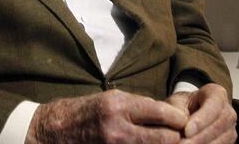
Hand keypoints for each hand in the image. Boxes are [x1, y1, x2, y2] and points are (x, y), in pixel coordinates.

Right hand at [27, 89, 187, 143]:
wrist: (55, 132)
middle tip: (179, 135)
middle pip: (166, 139)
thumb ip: (139, 106)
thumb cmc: (85, 111)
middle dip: (176, 137)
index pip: (162, 114)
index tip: (182, 119)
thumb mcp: (111, 99)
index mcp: (119, 106)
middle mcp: (119, 129)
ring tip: (164, 141)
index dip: (178, 118)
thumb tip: (170, 114)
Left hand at [164, 84, 235, 143]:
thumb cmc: (183, 106)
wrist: (188, 114)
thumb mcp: (176, 104)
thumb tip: (175, 128)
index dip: (201, 120)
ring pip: (221, 139)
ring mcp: (230, 128)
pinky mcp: (228, 142)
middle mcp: (228, 111)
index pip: (213, 105)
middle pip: (218, 125)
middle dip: (199, 137)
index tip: (186, 131)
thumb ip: (176, 113)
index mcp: (216, 94)